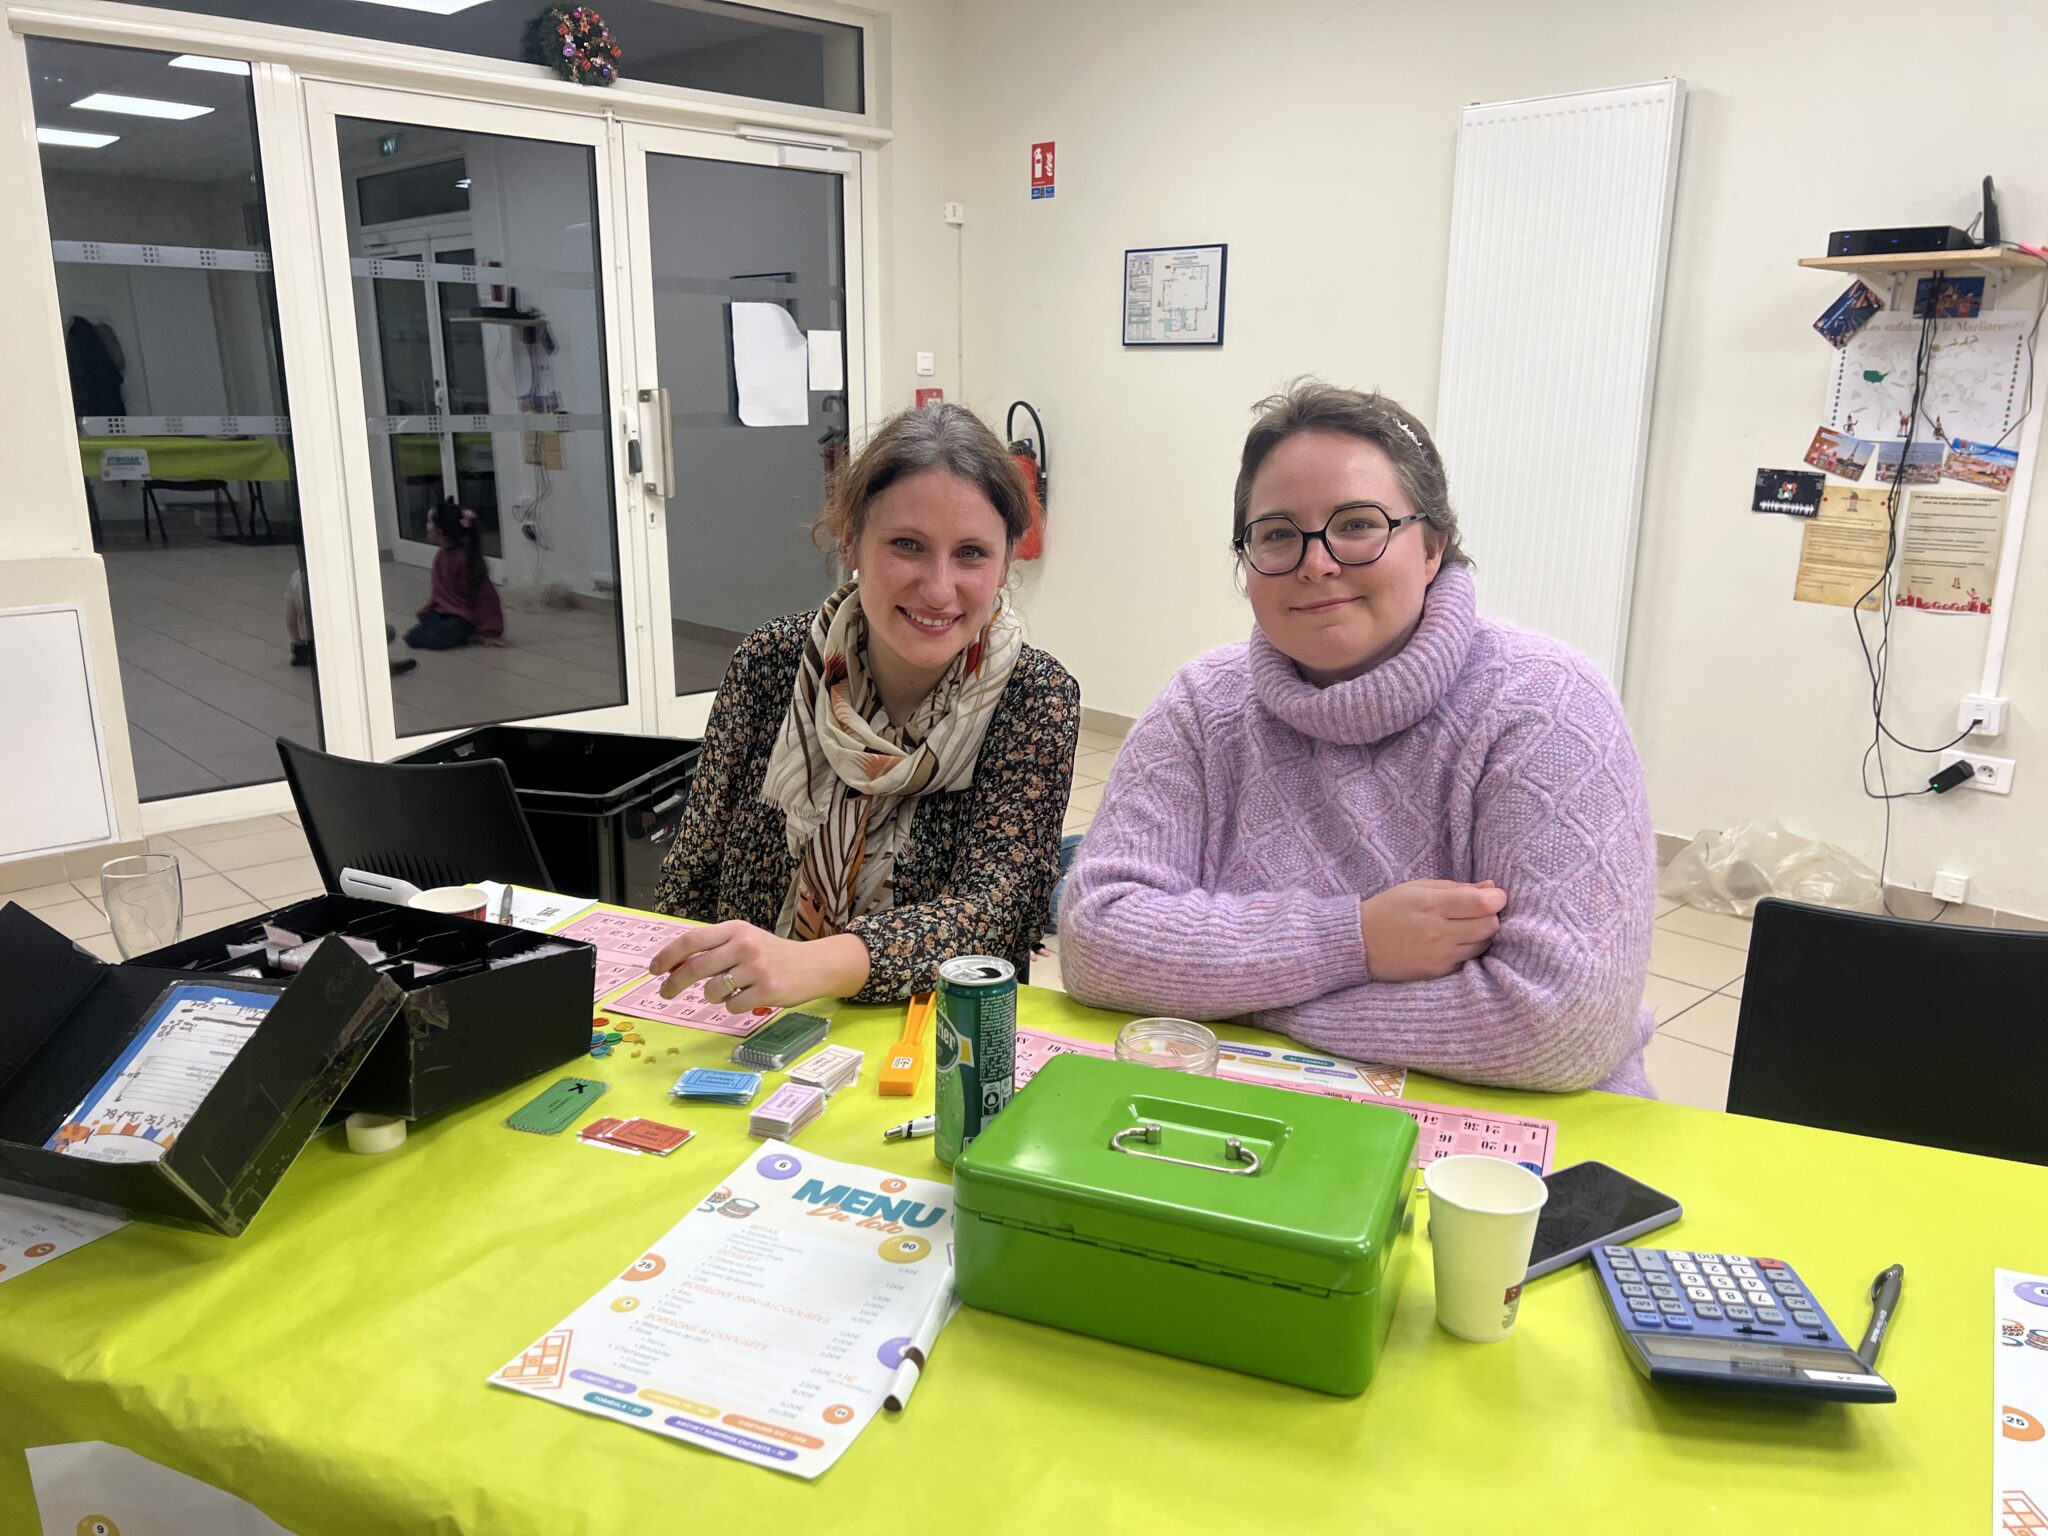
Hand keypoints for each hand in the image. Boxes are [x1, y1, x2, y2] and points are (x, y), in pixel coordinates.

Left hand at [646, 921, 869, 1010]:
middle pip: (695, 967)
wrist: (815, 965)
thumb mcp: (744, 942)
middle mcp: (745, 945)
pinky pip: (733, 1006)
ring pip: (712, 991)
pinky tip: (749, 998)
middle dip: (674, 983)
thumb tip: (673, 966)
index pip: (692, 940)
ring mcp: (757, 968)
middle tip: (665, 993)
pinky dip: (734, 1006)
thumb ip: (714, 949)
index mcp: (736, 929)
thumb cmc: (773, 955)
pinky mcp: (768, 990)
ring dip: (713, 997)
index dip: (667, 956)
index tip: (653, 969)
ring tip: (729, 992)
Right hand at [1358, 880, 1506, 982]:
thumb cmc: (1389, 909)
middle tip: (1479, 911)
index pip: (1483, 904)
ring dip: (1481, 934)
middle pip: (1490, 926)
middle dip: (1490, 916)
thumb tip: (1492, 888)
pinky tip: (1455, 942)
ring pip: (1483, 945)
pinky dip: (1468, 950)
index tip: (1494, 896)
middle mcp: (1438, 933)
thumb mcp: (1418, 888)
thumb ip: (1457, 888)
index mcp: (1431, 905)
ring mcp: (1439, 956)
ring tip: (1465, 927)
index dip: (1496, 898)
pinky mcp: (1438, 972)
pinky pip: (1469, 960)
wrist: (1359, 944)